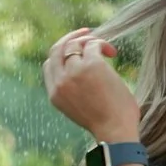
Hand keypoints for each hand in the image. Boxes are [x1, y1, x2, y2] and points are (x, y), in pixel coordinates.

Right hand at [43, 27, 141, 143]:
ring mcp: (74, 72)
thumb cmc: (108, 125)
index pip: (49, 64)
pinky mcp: (91, 65)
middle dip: (71, 38)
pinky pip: (93, 45)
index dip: (62, 53)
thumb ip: (76, 91)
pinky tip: (113, 53)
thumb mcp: (82, 109)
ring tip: (107, 49)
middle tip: (87, 33)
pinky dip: (102, 44)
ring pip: (75, 44)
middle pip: (57, 49)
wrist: (116, 132)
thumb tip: (88, 75)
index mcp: (55, 94)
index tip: (77, 50)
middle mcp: (60, 81)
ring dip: (91, 41)